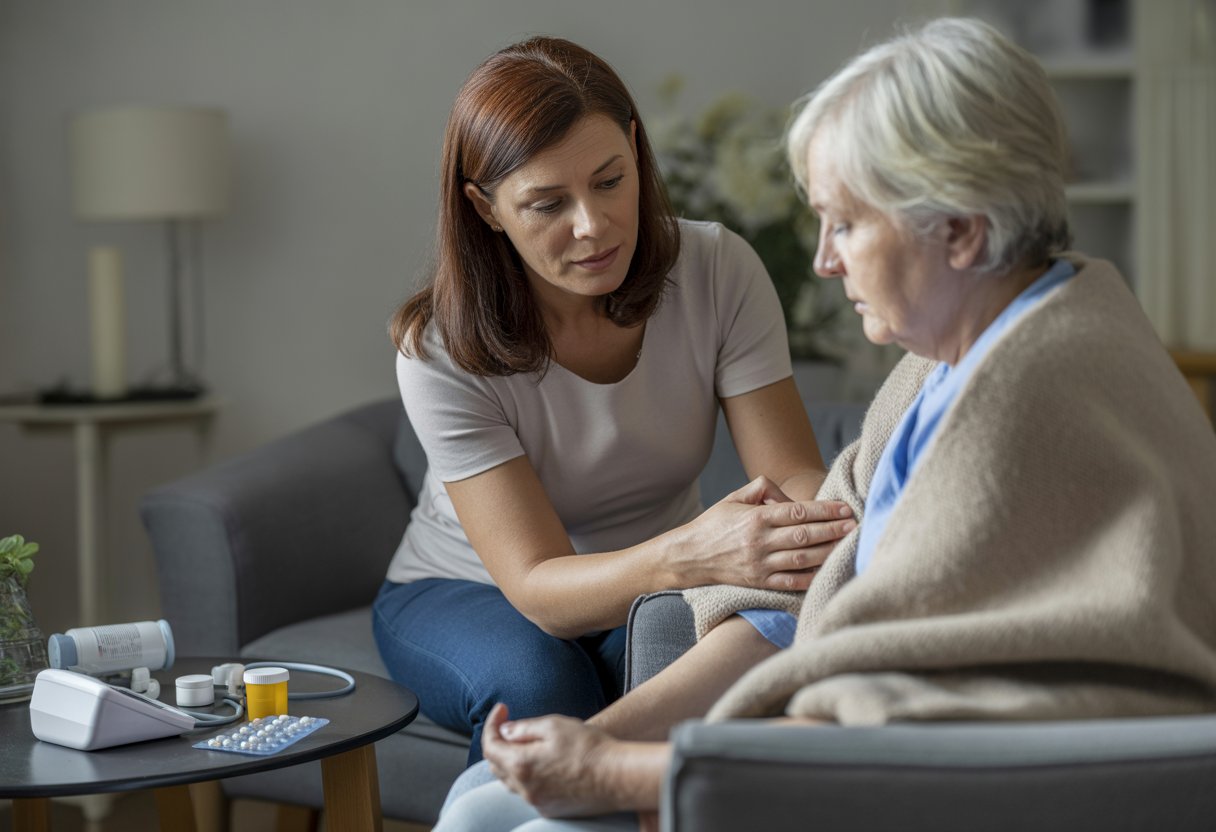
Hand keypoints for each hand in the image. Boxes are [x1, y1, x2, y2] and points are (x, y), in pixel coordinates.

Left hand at [482, 703, 623, 817]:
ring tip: (526, 743)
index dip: (492, 724)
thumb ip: (524, 728)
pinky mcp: (551, 809)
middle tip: (511, 725)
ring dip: (511, 761)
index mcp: (521, 765)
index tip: (502, 709)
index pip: (490, 746)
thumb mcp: (554, 725)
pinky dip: (527, 776)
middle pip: (496, 765)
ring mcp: (537, 802)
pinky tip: (542, 763)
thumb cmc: (589, 747)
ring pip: (511, 781)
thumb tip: (506, 731)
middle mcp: (525, 788)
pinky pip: (529, 792)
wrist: (618, 776)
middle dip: (499, 742)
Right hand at [669, 476, 855, 590]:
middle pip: (804, 535)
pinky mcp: (759, 582)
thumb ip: (762, 489)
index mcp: (756, 517)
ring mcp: (760, 564)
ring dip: (827, 551)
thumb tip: (789, 495)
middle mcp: (760, 541)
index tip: (844, 508)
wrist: (689, 557)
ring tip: (847, 545)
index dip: (824, 510)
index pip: (797, 512)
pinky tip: (827, 570)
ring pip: (801, 559)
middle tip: (855, 525)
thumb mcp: (733, 498)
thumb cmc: (714, 525)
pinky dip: (810, 577)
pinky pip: (790, 581)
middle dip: (832, 530)